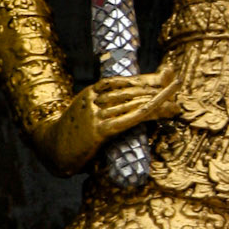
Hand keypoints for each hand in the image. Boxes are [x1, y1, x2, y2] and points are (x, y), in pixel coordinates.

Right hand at [35, 58, 177, 174]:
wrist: (51, 150)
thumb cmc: (74, 134)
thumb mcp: (88, 114)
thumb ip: (109, 107)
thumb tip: (133, 102)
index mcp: (92, 92)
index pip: (125, 81)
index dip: (148, 79)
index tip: (168, 77)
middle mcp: (94, 100)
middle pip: (132, 90)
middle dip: (157, 89)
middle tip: (177, 88)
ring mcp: (95, 115)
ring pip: (133, 104)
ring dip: (158, 103)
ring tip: (176, 104)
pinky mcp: (97, 132)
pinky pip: (128, 119)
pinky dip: (148, 114)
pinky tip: (161, 111)